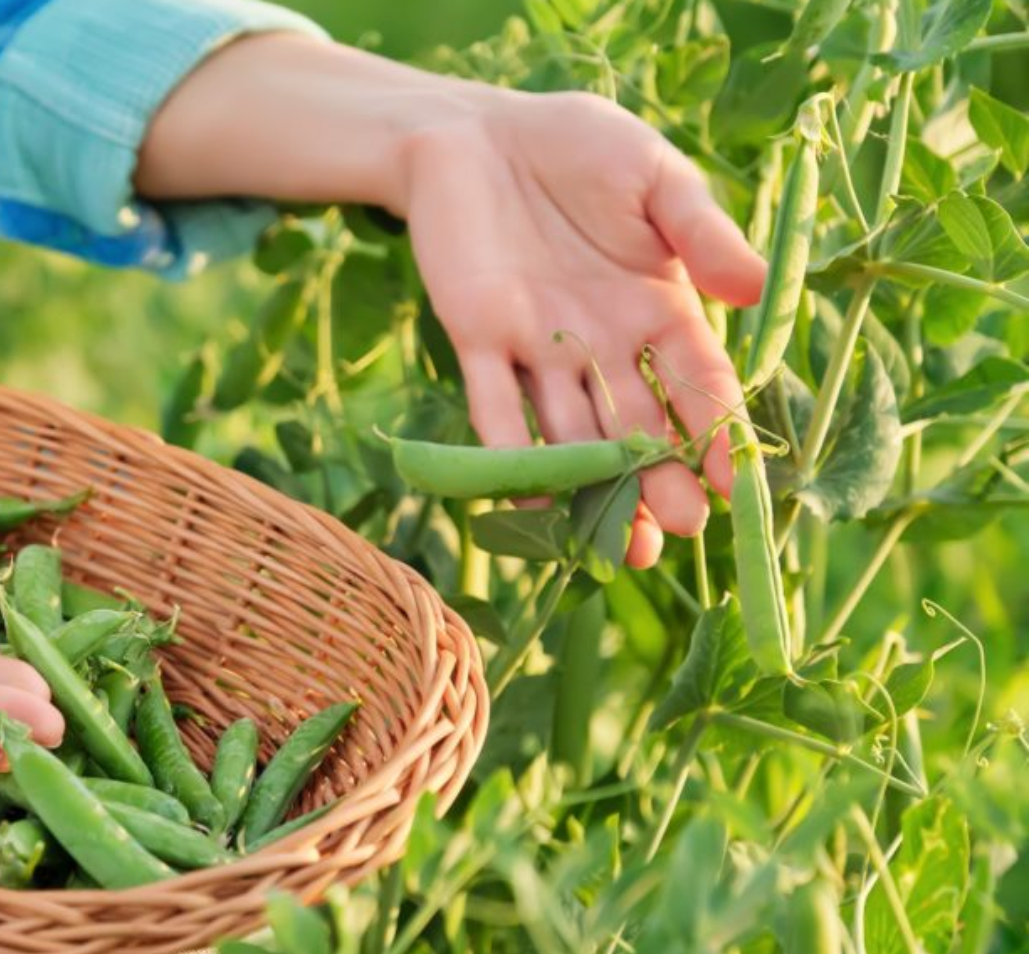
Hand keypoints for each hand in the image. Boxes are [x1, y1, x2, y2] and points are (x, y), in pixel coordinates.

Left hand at [399, 86, 765, 566]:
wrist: (476, 131)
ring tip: (622, 547)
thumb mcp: (654, 175)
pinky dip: (510, 456)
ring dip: (594, 489)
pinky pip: (494, 408)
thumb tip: (753, 290)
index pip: (697, 380)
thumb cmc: (577, 145)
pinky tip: (532, 506)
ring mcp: (538, 348)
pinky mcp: (477, 340)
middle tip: (680, 533)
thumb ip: (699, 230)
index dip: (717, 430)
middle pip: (636, 425)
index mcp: (657, 306)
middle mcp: (602, 343)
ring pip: (571, 433)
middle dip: (658, 480)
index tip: (735, 483)